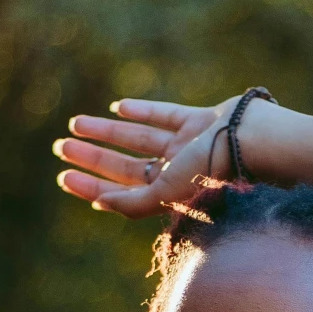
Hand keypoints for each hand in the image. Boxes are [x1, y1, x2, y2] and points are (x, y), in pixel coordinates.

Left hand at [54, 95, 241, 215]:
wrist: (251, 140)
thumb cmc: (212, 172)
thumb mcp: (167, 193)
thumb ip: (133, 203)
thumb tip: (99, 204)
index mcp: (171, 195)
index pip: (123, 191)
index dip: (93, 186)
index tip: (64, 178)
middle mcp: (178, 172)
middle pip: (126, 165)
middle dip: (93, 157)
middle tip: (61, 148)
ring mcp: (190, 145)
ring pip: (139, 138)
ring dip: (107, 132)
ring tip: (75, 124)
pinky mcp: (202, 120)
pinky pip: (166, 115)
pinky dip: (142, 110)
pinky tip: (118, 107)